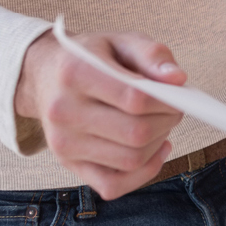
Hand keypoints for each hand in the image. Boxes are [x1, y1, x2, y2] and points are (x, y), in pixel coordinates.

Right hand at [13, 29, 186, 199]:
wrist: (46, 76)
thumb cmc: (93, 56)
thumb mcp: (122, 40)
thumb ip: (152, 55)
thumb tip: (178, 80)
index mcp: (75, 73)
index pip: (134, 98)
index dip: (167, 101)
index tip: (180, 95)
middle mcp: (63, 112)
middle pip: (135, 133)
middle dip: (167, 122)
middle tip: (175, 109)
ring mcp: (63, 144)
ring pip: (129, 160)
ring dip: (159, 144)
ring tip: (162, 123)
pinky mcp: (68, 165)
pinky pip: (113, 185)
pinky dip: (143, 173)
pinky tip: (156, 150)